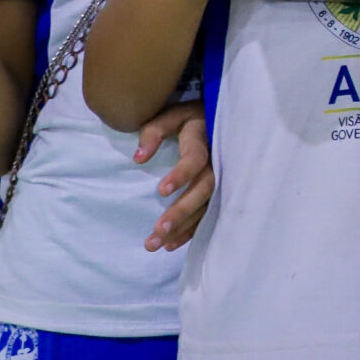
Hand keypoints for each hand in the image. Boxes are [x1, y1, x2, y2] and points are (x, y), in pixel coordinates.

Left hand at [137, 104, 212, 250]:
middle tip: (159, 230)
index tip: (161, 190)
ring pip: (206, 206)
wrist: (217, 119)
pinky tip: (171, 244)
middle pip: (204, 189)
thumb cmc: (188, 119)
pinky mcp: (219, 191)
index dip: (181, 174)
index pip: (196, 159)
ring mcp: (221, 178)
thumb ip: (153, 132)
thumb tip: (138, 158)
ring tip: (157, 243)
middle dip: (182, 210)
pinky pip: (208, 214)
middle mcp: (217, 161)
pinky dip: (191, 230)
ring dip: (183, 226)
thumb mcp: (171, 115)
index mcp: (203, 139)